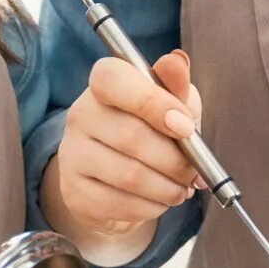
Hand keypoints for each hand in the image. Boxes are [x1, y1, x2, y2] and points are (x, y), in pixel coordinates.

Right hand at [46, 50, 203, 257]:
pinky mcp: (74, 192)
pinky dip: (152, 206)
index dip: (153, 103)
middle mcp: (80, 115)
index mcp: (103, 83)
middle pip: (131, 136)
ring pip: (129, 175)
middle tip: (195, 171)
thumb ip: (175, 85)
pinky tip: (160, 200)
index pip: (114, 81)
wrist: (115, 178)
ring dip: (168, 187)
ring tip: (182, 188)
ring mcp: (72, 155)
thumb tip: (176, 61)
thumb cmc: (150, 130)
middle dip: (175, 160)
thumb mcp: (170, 103)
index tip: (186, 127)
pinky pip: (121, 204)